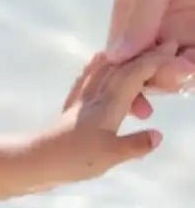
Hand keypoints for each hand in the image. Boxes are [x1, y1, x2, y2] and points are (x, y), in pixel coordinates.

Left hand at [36, 43, 174, 188]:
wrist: (35, 160)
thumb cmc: (73, 159)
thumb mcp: (110, 156)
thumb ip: (136, 145)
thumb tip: (158, 135)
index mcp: (109, 104)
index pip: (135, 74)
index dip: (155, 60)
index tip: (172, 48)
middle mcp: (95, 96)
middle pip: (122, 66)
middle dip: (145, 54)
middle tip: (166, 47)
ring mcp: (81, 100)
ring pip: (104, 69)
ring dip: (123, 58)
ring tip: (137, 50)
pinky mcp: (71, 108)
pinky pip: (87, 79)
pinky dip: (97, 66)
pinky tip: (96, 64)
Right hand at [103, 0, 194, 100]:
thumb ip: (140, 13)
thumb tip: (115, 58)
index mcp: (131, 10)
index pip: (120, 56)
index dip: (126, 79)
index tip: (141, 87)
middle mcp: (155, 22)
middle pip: (149, 68)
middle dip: (160, 77)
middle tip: (181, 68)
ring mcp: (184, 24)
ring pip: (177, 66)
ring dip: (182, 75)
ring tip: (190, 67)